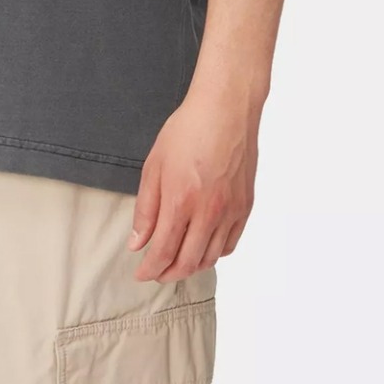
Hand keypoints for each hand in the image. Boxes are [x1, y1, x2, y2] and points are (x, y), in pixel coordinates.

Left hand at [127, 85, 258, 280]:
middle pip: (187, 262)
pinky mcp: (245, 206)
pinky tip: (203, 247)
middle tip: (156, 272)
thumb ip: (145, 209)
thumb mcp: (154, 166)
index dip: (149, 269)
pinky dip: (214, 253)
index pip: (163, 252)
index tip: (140, 274)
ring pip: (211, 257)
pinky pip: (230, 244)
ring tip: (177, 261)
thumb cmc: (187, 131)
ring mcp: (230, 211)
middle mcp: (208, 212)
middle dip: (168, 273)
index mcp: (181, 201)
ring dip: (191, 266)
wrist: (226, 110)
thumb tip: (137, 243)